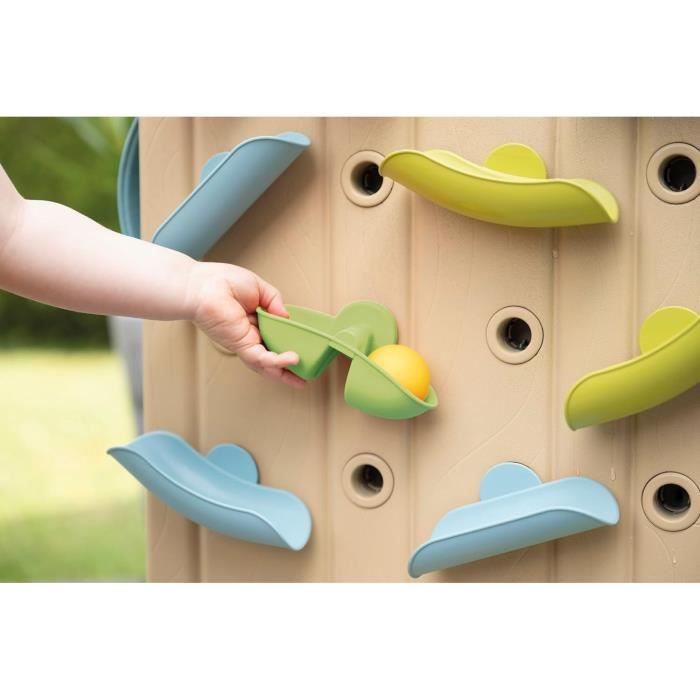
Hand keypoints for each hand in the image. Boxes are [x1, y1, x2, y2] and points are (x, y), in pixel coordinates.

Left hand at [186, 262, 304, 387]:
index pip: (273, 338)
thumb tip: (286, 315)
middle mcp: (249, 335)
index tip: (302, 349)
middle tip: (303, 377)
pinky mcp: (240, 345)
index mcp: (253, 322)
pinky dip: (276, 362)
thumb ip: (274, 300)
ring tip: (301, 379)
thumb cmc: (222, 282)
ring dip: (284, 373)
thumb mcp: (258, 287)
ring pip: (266, 364)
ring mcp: (244, 342)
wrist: (201, 286)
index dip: (287, 344)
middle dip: (286, 370)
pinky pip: (261, 358)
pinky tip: (292, 361)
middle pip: (271, 357)